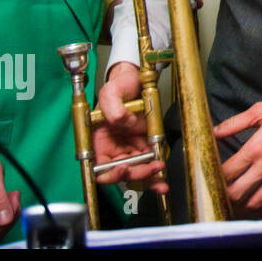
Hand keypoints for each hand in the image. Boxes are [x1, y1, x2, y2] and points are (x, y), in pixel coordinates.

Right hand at [93, 61, 167, 192]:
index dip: (109, 173)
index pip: (99, 167)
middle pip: (121, 173)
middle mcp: (114, 148)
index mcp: (99, 141)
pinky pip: (150, 162)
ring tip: (161, 180)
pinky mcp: (146, 144)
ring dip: (148, 179)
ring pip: (137, 171)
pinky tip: (162, 179)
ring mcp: (130, 147)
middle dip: (136, 174)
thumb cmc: (118, 87)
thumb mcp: (111, 92)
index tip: (123, 167)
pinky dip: (156, 173)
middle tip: (152, 168)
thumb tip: (122, 121)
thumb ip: (113, 107)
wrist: (136, 80)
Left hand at [215, 94, 261, 217]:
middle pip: (237, 193)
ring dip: (242, 206)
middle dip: (225, 196)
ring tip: (236, 203)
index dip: (215, 177)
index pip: (227, 172)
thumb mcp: (260, 111)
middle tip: (221, 193)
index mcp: (256, 148)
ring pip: (255, 203)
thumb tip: (215, 131)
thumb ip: (235, 123)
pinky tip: (259, 206)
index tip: (213, 177)